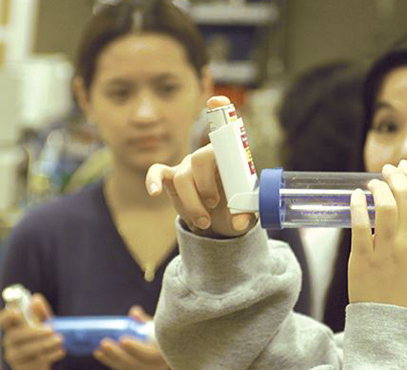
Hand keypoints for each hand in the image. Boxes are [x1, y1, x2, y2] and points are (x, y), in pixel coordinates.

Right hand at [0, 293, 65, 369]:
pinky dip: (51, 355)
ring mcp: (14, 356)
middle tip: (51, 329)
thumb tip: (36, 298)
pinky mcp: (23, 368)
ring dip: (44, 344)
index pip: (3, 322)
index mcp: (12, 328)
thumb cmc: (40, 337)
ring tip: (59, 339)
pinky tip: (61, 351)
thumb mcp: (41, 323)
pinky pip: (37, 361)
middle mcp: (10, 342)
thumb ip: (39, 311)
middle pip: (16, 336)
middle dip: (34, 332)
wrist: (39, 363)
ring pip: (26, 350)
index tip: (16, 311)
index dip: (7, 316)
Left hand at [93, 306, 170, 369]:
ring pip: (130, 368)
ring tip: (98, 349)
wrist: (173, 343)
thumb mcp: (158, 323)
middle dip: (118, 355)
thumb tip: (133, 312)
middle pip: (137, 364)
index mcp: (169, 350)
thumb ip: (145, 319)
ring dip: (112, 359)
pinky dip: (112, 362)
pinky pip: (126, 369)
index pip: (152, 354)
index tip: (122, 340)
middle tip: (104, 343)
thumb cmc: (165, 330)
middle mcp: (162, 365)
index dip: (137, 349)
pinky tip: (101, 354)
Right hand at [145, 96, 255, 237]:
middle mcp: (206, 155)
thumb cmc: (235, 210)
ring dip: (191, 203)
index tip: (217, 101)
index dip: (221, 112)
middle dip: (205, 186)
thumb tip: (239, 223)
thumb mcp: (245, 214)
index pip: (226, 132)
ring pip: (183, 177)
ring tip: (204, 222)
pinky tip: (154, 192)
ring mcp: (186, 164)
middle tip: (213, 205)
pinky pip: (157, 172)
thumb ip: (245, 216)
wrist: (218, 223)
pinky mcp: (171, 176)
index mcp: (229, 156)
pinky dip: (153, 181)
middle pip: (199, 160)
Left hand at [348, 160, 406, 311]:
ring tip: (370, 184)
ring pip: (384, 207)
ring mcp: (385, 251)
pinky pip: (359, 225)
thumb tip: (398, 204)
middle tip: (386, 170)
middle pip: (405, 198)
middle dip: (395, 177)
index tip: (404, 168)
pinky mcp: (363, 259)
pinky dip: (356, 206)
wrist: (392, 322)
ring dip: (377, 188)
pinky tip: (354, 197)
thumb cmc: (403, 288)